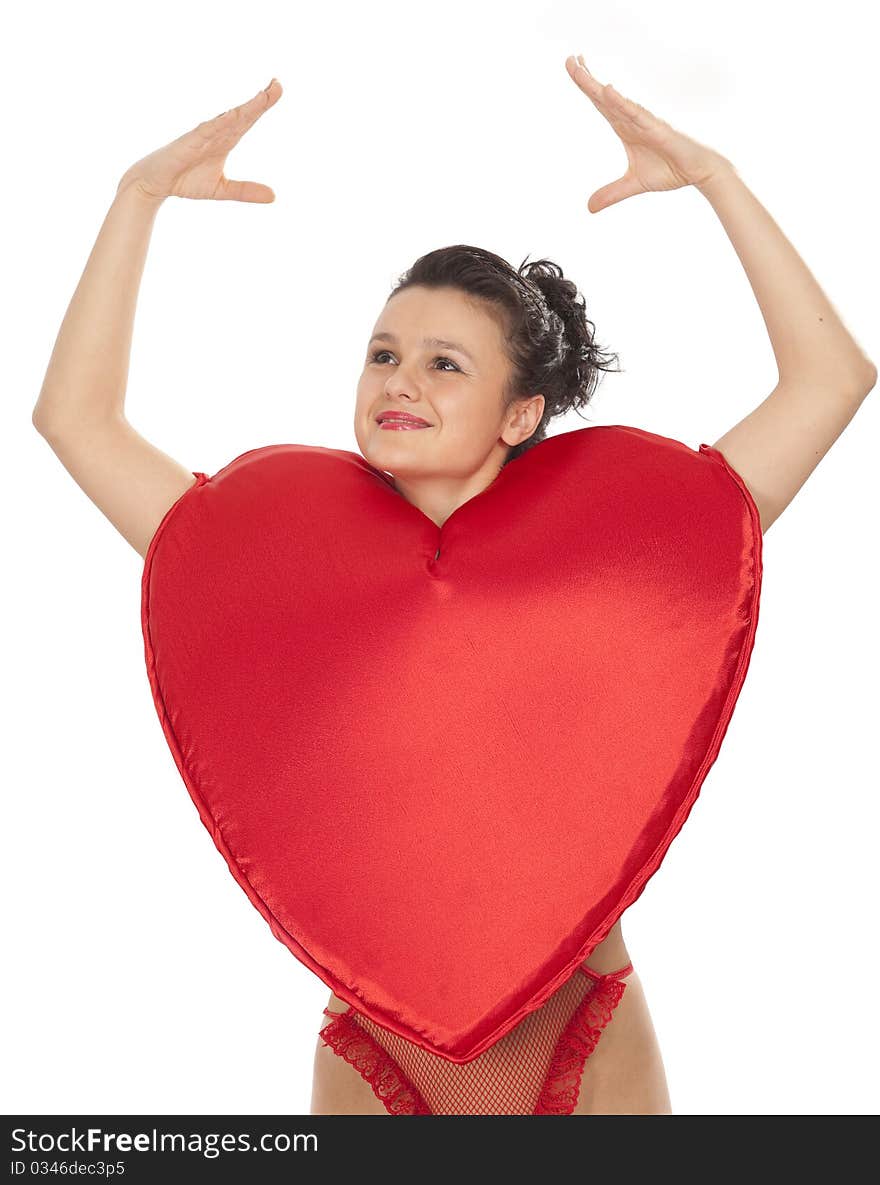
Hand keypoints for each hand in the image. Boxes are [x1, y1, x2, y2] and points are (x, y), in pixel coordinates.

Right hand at [116, 78, 282, 203]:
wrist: (157, 184)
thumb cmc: (186, 180)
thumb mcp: (222, 189)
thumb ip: (246, 190)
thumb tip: (274, 196)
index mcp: (226, 139)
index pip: (248, 119)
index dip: (263, 104)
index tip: (278, 89)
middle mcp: (216, 132)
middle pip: (243, 113)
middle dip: (261, 100)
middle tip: (279, 84)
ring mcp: (202, 135)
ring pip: (228, 118)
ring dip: (245, 107)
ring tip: (263, 96)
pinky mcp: (189, 142)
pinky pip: (206, 130)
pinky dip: (220, 122)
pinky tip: (234, 115)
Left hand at [565, 55, 732, 211]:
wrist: (697, 171)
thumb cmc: (669, 170)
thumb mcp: (633, 184)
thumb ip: (611, 193)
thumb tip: (588, 208)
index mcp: (624, 127)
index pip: (600, 104)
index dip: (586, 87)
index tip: (573, 67)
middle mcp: (631, 119)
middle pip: (603, 97)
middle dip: (585, 79)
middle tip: (568, 59)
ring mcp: (643, 121)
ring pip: (615, 101)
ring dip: (596, 86)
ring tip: (579, 68)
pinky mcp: (657, 127)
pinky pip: (636, 112)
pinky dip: (621, 102)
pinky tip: (608, 91)